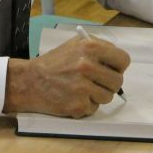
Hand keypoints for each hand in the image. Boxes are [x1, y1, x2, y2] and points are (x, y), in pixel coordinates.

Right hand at [3, 35, 130, 117]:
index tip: (111, 69)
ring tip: (81, 89)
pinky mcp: (78, 105)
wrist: (30, 81)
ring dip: (97, 95)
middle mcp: (87, 66)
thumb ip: (98, 48)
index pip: (123, 59)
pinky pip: (94, 108)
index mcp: (89, 47)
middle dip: (108, 83)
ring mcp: (83, 87)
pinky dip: (86, 105)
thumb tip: (118, 61)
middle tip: (95, 82)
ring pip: (108, 96)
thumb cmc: (54, 63)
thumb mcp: (75, 45)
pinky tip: (73, 97)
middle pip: (118, 81)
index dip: (118, 66)